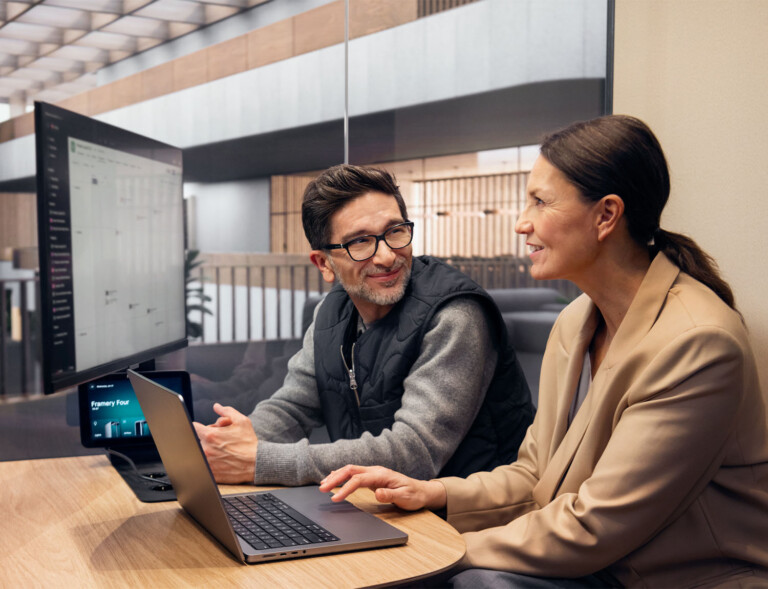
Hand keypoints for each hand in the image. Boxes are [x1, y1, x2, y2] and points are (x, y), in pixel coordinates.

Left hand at [192, 403, 257, 483]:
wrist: (256, 463)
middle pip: (197, 440)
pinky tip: (222, 461)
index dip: (199, 427)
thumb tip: (216, 406)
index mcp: (210, 435)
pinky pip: (203, 466)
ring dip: (207, 450)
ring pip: (200, 453)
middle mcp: (205, 449)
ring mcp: (206, 463)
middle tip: (220, 440)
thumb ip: (226, 411)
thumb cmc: (249, 442)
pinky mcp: (209, 473)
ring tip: (222, 451)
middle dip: (206, 438)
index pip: (193, 427)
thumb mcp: (241, 421)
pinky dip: (210, 463)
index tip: (204, 429)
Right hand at [318, 465, 446, 511]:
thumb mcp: (404, 497)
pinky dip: (342, 475)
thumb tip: (377, 493)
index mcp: (382, 475)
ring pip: (350, 470)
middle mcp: (375, 471)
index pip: (358, 479)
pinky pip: (354, 474)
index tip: (335, 499)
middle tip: (322, 488)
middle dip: (335, 478)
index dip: (345, 488)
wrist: (421, 491)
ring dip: (336, 476)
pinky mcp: (372, 477)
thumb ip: (390, 494)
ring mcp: (373, 473)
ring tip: (323, 484)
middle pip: (350, 470)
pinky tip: (333, 477)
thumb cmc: (413, 495)